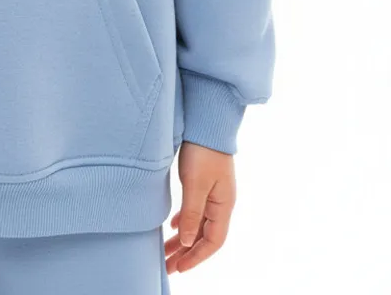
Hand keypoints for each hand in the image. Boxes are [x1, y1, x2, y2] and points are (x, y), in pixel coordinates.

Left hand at [165, 141, 235, 273]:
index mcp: (223, 205)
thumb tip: (187, 242)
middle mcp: (221, 202)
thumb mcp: (195, 184)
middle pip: (204, 236)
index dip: (196, 257)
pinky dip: (185, 221)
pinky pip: (196, 210)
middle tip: (167, 266)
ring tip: (166, 251)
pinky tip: (174, 226)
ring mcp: (213, 192)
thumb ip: (191, 214)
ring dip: (183, 239)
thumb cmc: (203, 151)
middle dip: (187, 253)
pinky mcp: (204, 182)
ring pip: (198, 224)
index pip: (213, 242)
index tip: (179, 268)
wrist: (207, 121)